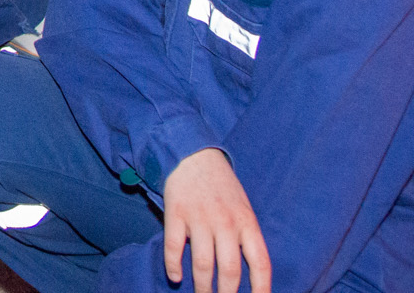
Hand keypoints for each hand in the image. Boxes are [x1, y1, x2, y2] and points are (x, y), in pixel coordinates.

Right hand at [163, 148, 269, 292]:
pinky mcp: (176, 213)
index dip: (262, 288)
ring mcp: (199, 218)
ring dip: (202, 285)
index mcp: (246, 222)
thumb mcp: (244, 208)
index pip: (260, 262)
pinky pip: (173, 246)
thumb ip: (246, 236)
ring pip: (202, 263)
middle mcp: (225, 223)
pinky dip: (173, 265)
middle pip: (229, 269)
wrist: (193, 155)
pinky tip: (175, 277)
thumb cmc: (222, 186)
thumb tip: (251, 272)